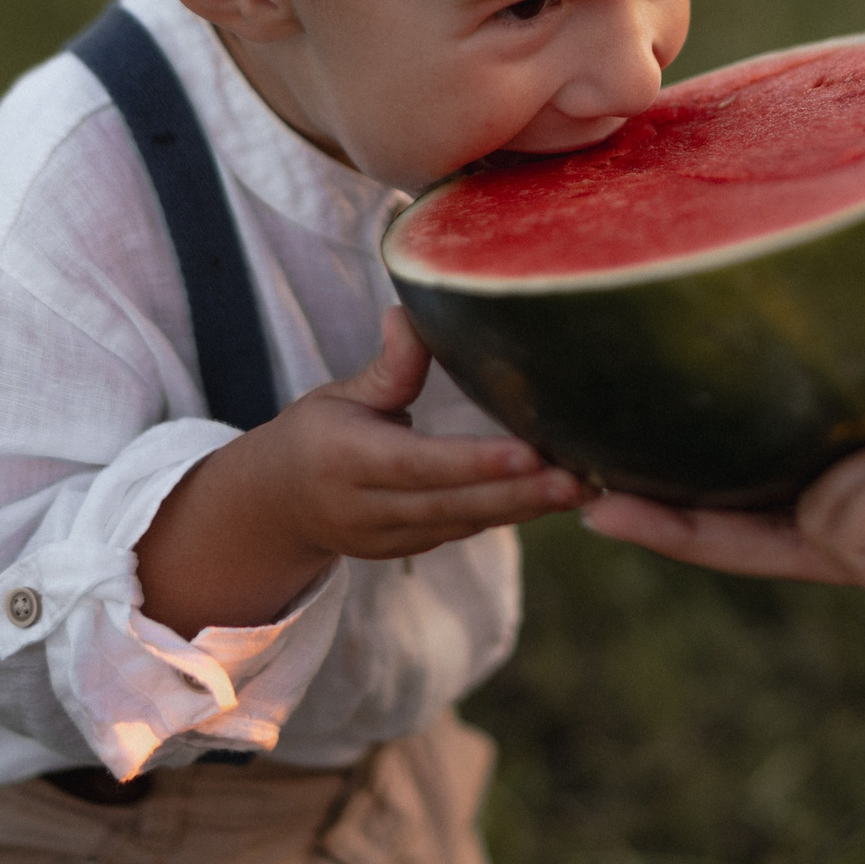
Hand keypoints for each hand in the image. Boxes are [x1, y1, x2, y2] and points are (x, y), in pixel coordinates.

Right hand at [138, 306, 584, 633]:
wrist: (276, 509)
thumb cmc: (315, 436)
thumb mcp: (337, 397)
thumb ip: (387, 369)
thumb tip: (410, 313)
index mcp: (346, 460)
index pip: (418, 464)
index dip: (476, 463)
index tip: (531, 453)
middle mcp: (368, 507)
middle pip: (454, 504)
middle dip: (521, 495)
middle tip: (582, 478)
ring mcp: (390, 537)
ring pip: (467, 523)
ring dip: (527, 507)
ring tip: (588, 485)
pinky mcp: (411, 549)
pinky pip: (466, 530)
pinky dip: (511, 514)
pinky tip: (557, 496)